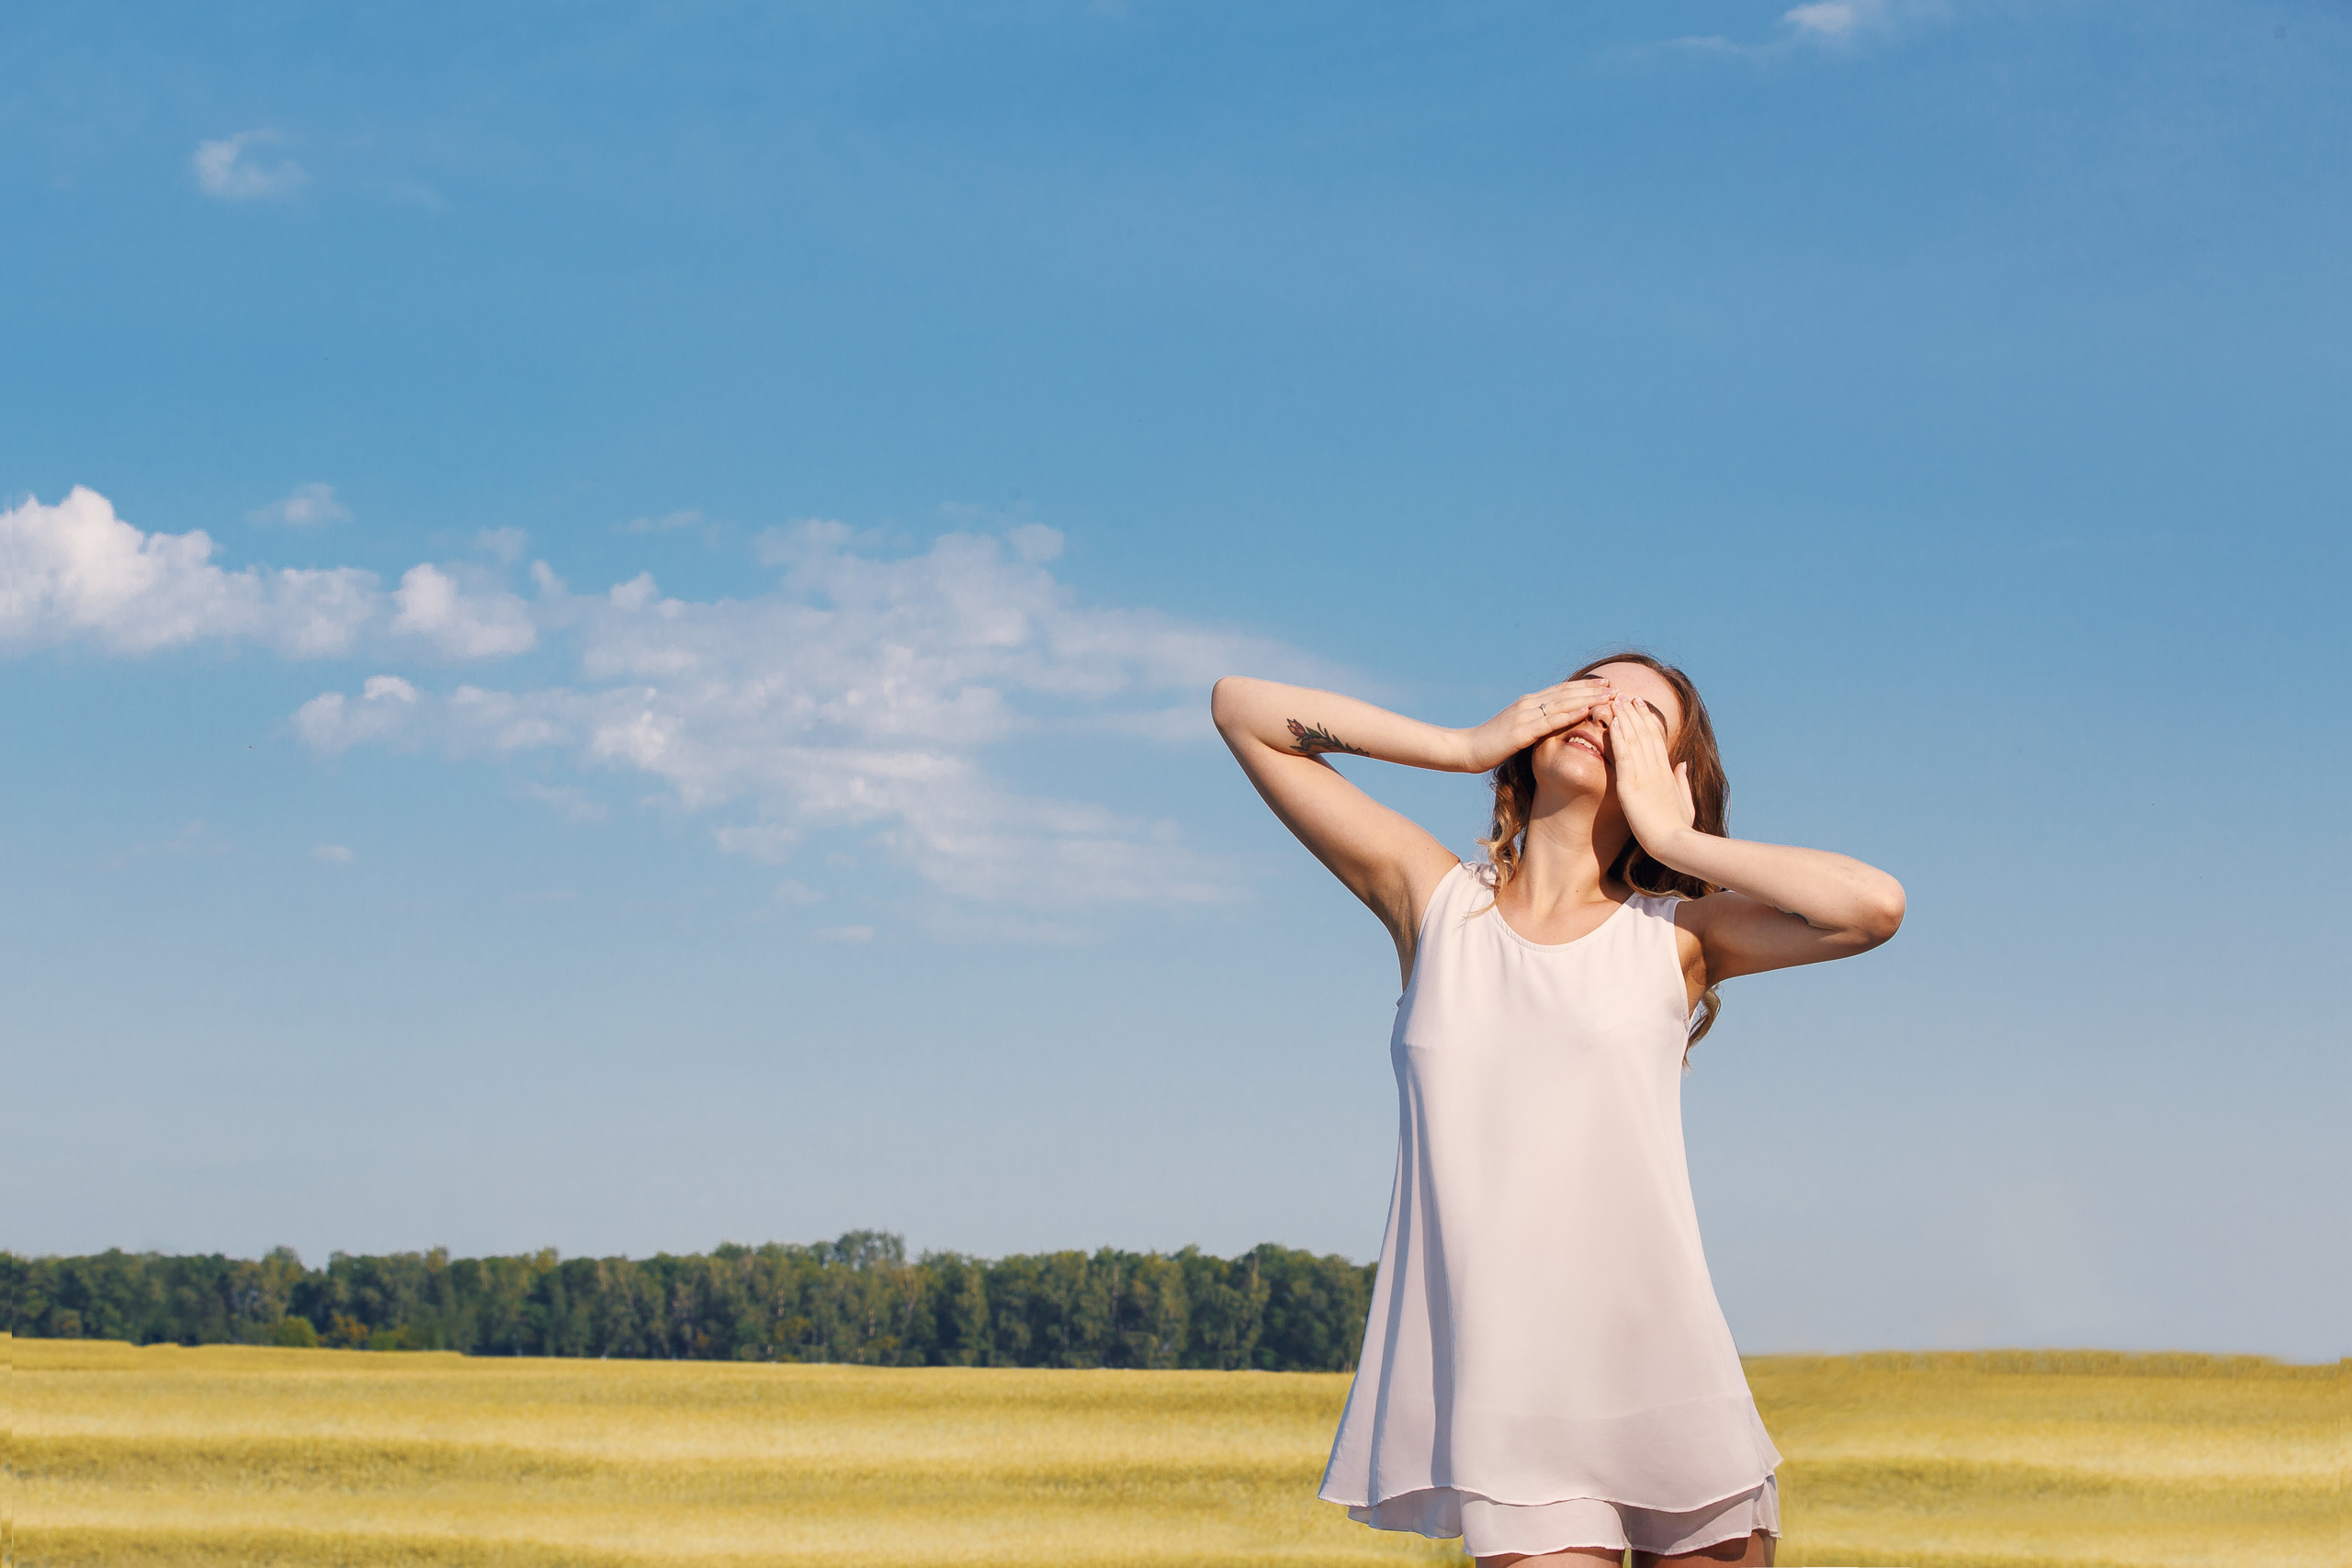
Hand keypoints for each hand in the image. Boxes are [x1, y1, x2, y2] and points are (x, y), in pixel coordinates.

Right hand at [1454, 677, 1614, 772]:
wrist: (1467, 749)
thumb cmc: (1491, 744)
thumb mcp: (1516, 731)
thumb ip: (1533, 724)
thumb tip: (1549, 726)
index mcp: (1528, 703)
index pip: (1562, 690)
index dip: (1585, 687)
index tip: (1607, 685)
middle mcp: (1529, 704)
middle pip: (1567, 693)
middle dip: (1594, 690)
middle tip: (1617, 687)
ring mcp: (1525, 716)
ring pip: (1563, 703)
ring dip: (1589, 698)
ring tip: (1610, 696)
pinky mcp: (1522, 731)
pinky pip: (1550, 721)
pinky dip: (1570, 714)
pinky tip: (1586, 710)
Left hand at [1604, 693, 1695, 860]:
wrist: (1674, 843)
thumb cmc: (1679, 828)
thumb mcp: (1685, 801)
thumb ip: (1683, 780)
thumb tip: (1682, 764)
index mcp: (1667, 772)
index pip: (1656, 738)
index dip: (1647, 719)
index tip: (1640, 705)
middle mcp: (1656, 769)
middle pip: (1645, 733)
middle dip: (1634, 712)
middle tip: (1625, 694)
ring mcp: (1644, 775)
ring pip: (1634, 739)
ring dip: (1624, 718)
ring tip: (1615, 699)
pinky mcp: (1631, 785)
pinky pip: (1623, 756)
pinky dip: (1618, 738)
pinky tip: (1612, 723)